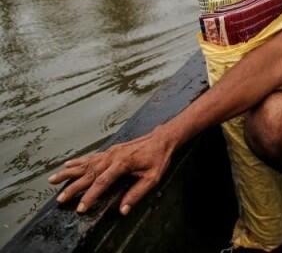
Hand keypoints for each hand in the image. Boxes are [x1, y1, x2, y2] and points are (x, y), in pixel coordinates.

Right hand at [48, 127, 176, 214]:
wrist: (162, 138)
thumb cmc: (158, 158)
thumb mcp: (153, 177)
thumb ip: (137, 193)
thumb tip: (123, 209)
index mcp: (122, 163)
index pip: (102, 182)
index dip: (90, 196)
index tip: (80, 208)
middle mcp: (112, 157)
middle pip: (88, 174)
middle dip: (73, 187)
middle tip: (60, 199)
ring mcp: (110, 152)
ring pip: (85, 163)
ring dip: (68, 172)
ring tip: (52, 179)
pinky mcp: (110, 151)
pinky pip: (91, 157)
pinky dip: (78, 161)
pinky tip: (68, 164)